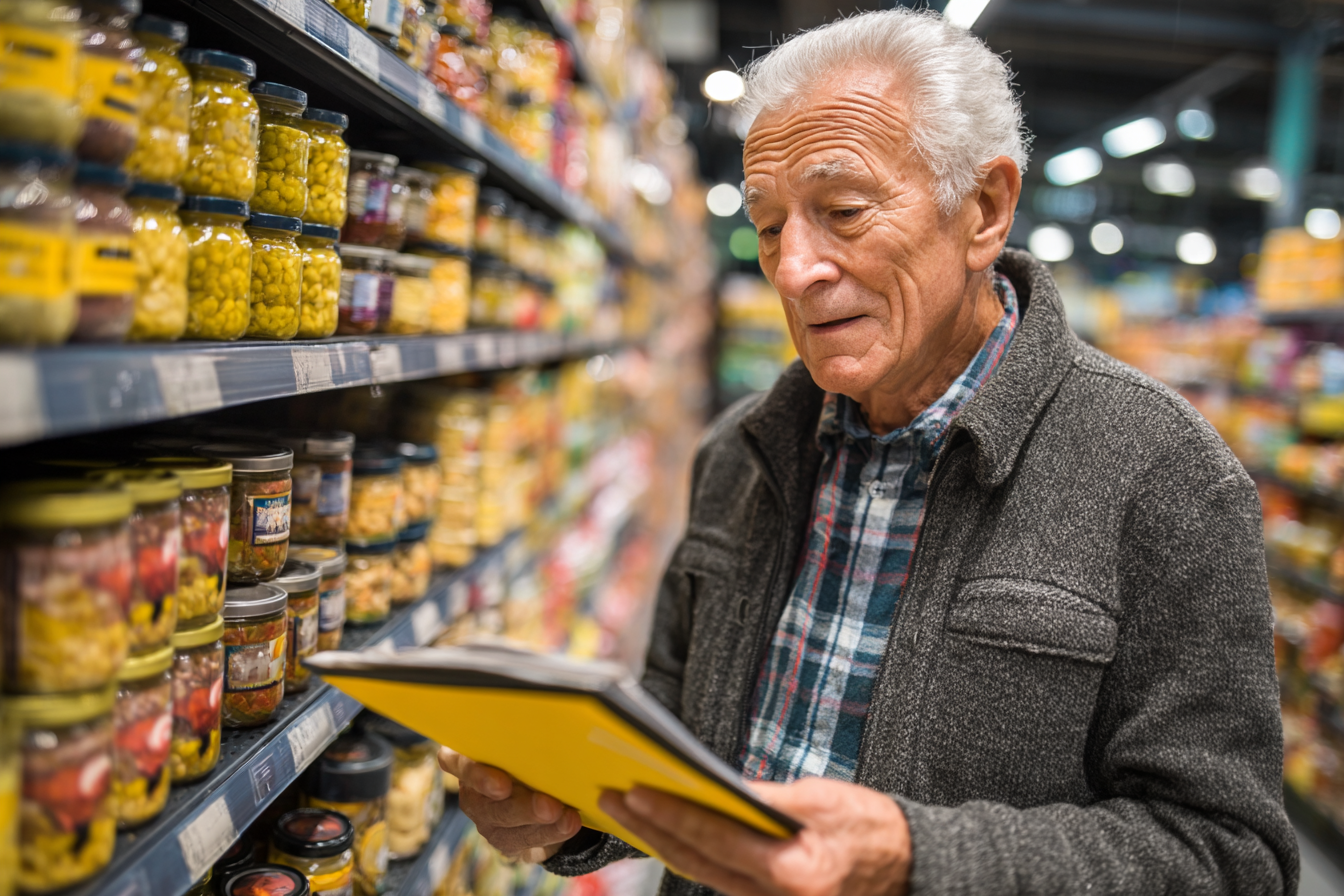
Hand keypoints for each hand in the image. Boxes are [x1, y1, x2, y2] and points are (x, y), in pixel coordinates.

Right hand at [438, 747, 582, 862]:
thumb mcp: (522, 747)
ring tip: (568, 818)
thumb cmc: (527, 757)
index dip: (474, 773)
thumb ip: (525, 745)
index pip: (454, 761)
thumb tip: (556, 735)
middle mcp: (472, 791)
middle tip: (550, 806)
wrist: (538, 794)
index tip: (503, 785)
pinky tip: (568, 825)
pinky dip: (551, 833)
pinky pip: (523, 840)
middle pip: (488, 803)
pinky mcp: (504, 839)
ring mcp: (486, 818)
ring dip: (541, 824)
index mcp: (468, 758)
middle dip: (522, 807)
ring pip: (508, 825)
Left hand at [598, 777, 909, 895]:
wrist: (911, 870)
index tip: (635, 789)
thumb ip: (771, 797)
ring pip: (700, 871)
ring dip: (659, 840)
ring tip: (624, 809)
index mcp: (791, 872)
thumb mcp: (826, 800)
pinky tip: (661, 830)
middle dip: (649, 828)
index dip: (672, 813)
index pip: (715, 838)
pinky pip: (715, 876)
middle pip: (695, 860)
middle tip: (609, 796)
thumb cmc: (873, 831)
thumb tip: (719, 786)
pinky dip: (686, 851)